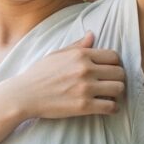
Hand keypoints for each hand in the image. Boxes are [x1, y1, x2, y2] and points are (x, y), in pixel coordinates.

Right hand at [3, 32, 124, 119]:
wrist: (24, 95)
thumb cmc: (38, 74)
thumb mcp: (57, 54)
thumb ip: (77, 46)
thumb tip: (92, 35)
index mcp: (81, 55)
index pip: (113, 56)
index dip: (115, 64)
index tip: (111, 71)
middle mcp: (86, 69)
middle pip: (119, 72)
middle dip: (118, 79)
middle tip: (112, 84)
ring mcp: (86, 88)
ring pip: (119, 88)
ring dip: (117, 94)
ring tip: (110, 96)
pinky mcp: (84, 106)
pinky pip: (111, 106)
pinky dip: (113, 108)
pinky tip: (109, 108)